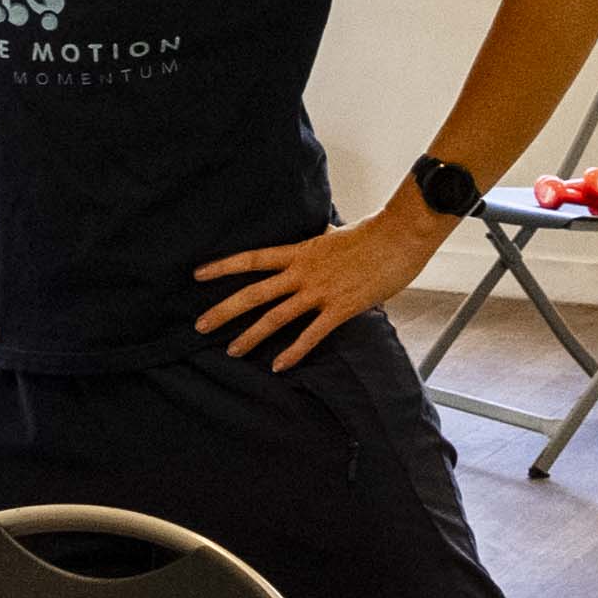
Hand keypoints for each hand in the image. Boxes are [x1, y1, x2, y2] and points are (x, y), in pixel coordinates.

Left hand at [195, 201, 436, 368]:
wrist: (400, 235)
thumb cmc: (373, 233)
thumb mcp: (337, 234)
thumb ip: (322, 239)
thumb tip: (321, 232)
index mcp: (299, 252)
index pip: (252, 259)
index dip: (222, 266)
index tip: (197, 275)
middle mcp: (302, 272)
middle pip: (254, 293)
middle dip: (224, 310)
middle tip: (199, 326)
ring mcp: (320, 291)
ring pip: (276, 317)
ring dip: (251, 336)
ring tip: (231, 351)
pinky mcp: (341, 308)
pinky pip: (311, 334)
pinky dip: (294, 351)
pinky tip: (279, 365)